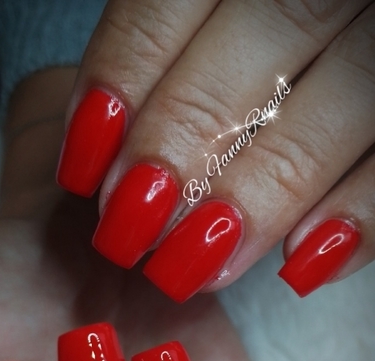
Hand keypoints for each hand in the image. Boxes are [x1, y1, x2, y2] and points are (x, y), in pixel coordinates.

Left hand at [57, 0, 374, 300]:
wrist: (323, 47)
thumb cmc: (232, 50)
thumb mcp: (196, 29)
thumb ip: (159, 57)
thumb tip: (97, 136)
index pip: (172, 1)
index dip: (123, 79)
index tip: (83, 167)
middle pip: (258, 48)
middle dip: (184, 139)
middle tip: (132, 226)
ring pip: (337, 108)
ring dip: (260, 194)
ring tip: (198, 263)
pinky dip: (360, 218)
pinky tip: (301, 266)